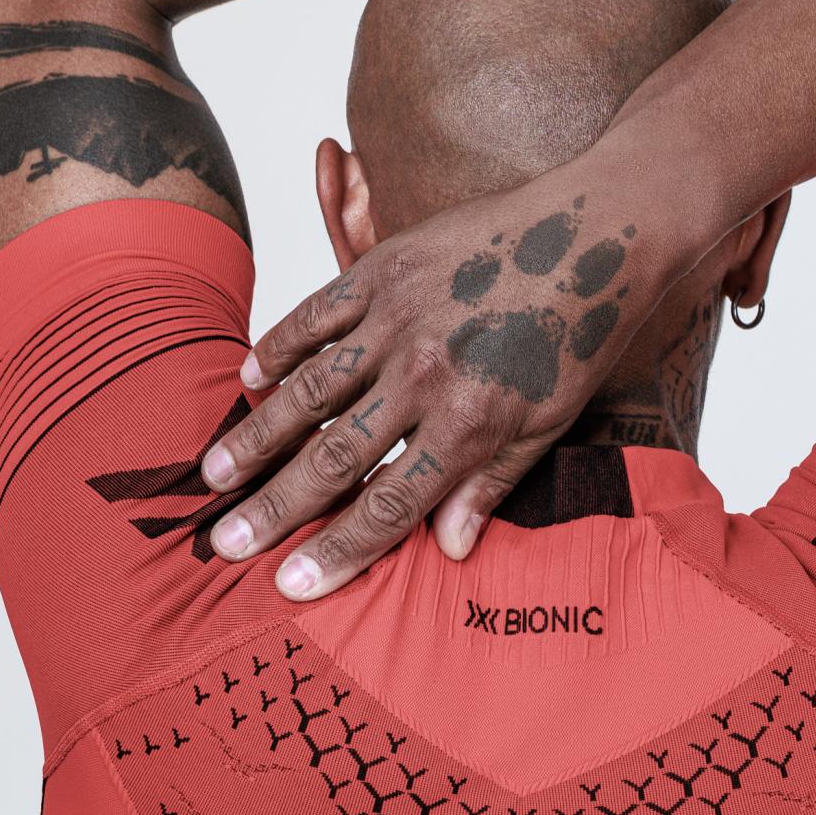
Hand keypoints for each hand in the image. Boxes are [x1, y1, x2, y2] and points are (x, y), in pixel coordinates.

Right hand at [202, 166, 691, 597]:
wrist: (600, 230)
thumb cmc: (579, 336)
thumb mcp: (548, 426)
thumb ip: (490, 485)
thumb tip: (452, 551)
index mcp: (468, 425)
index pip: (388, 506)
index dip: (336, 550)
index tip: (290, 584)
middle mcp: (425, 376)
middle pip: (333, 457)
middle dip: (274, 507)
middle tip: (223, 543)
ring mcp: (398, 318)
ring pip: (309, 389)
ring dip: (257, 436)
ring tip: (214, 475)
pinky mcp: (385, 266)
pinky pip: (316, 314)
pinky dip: (278, 346)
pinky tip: (246, 380)